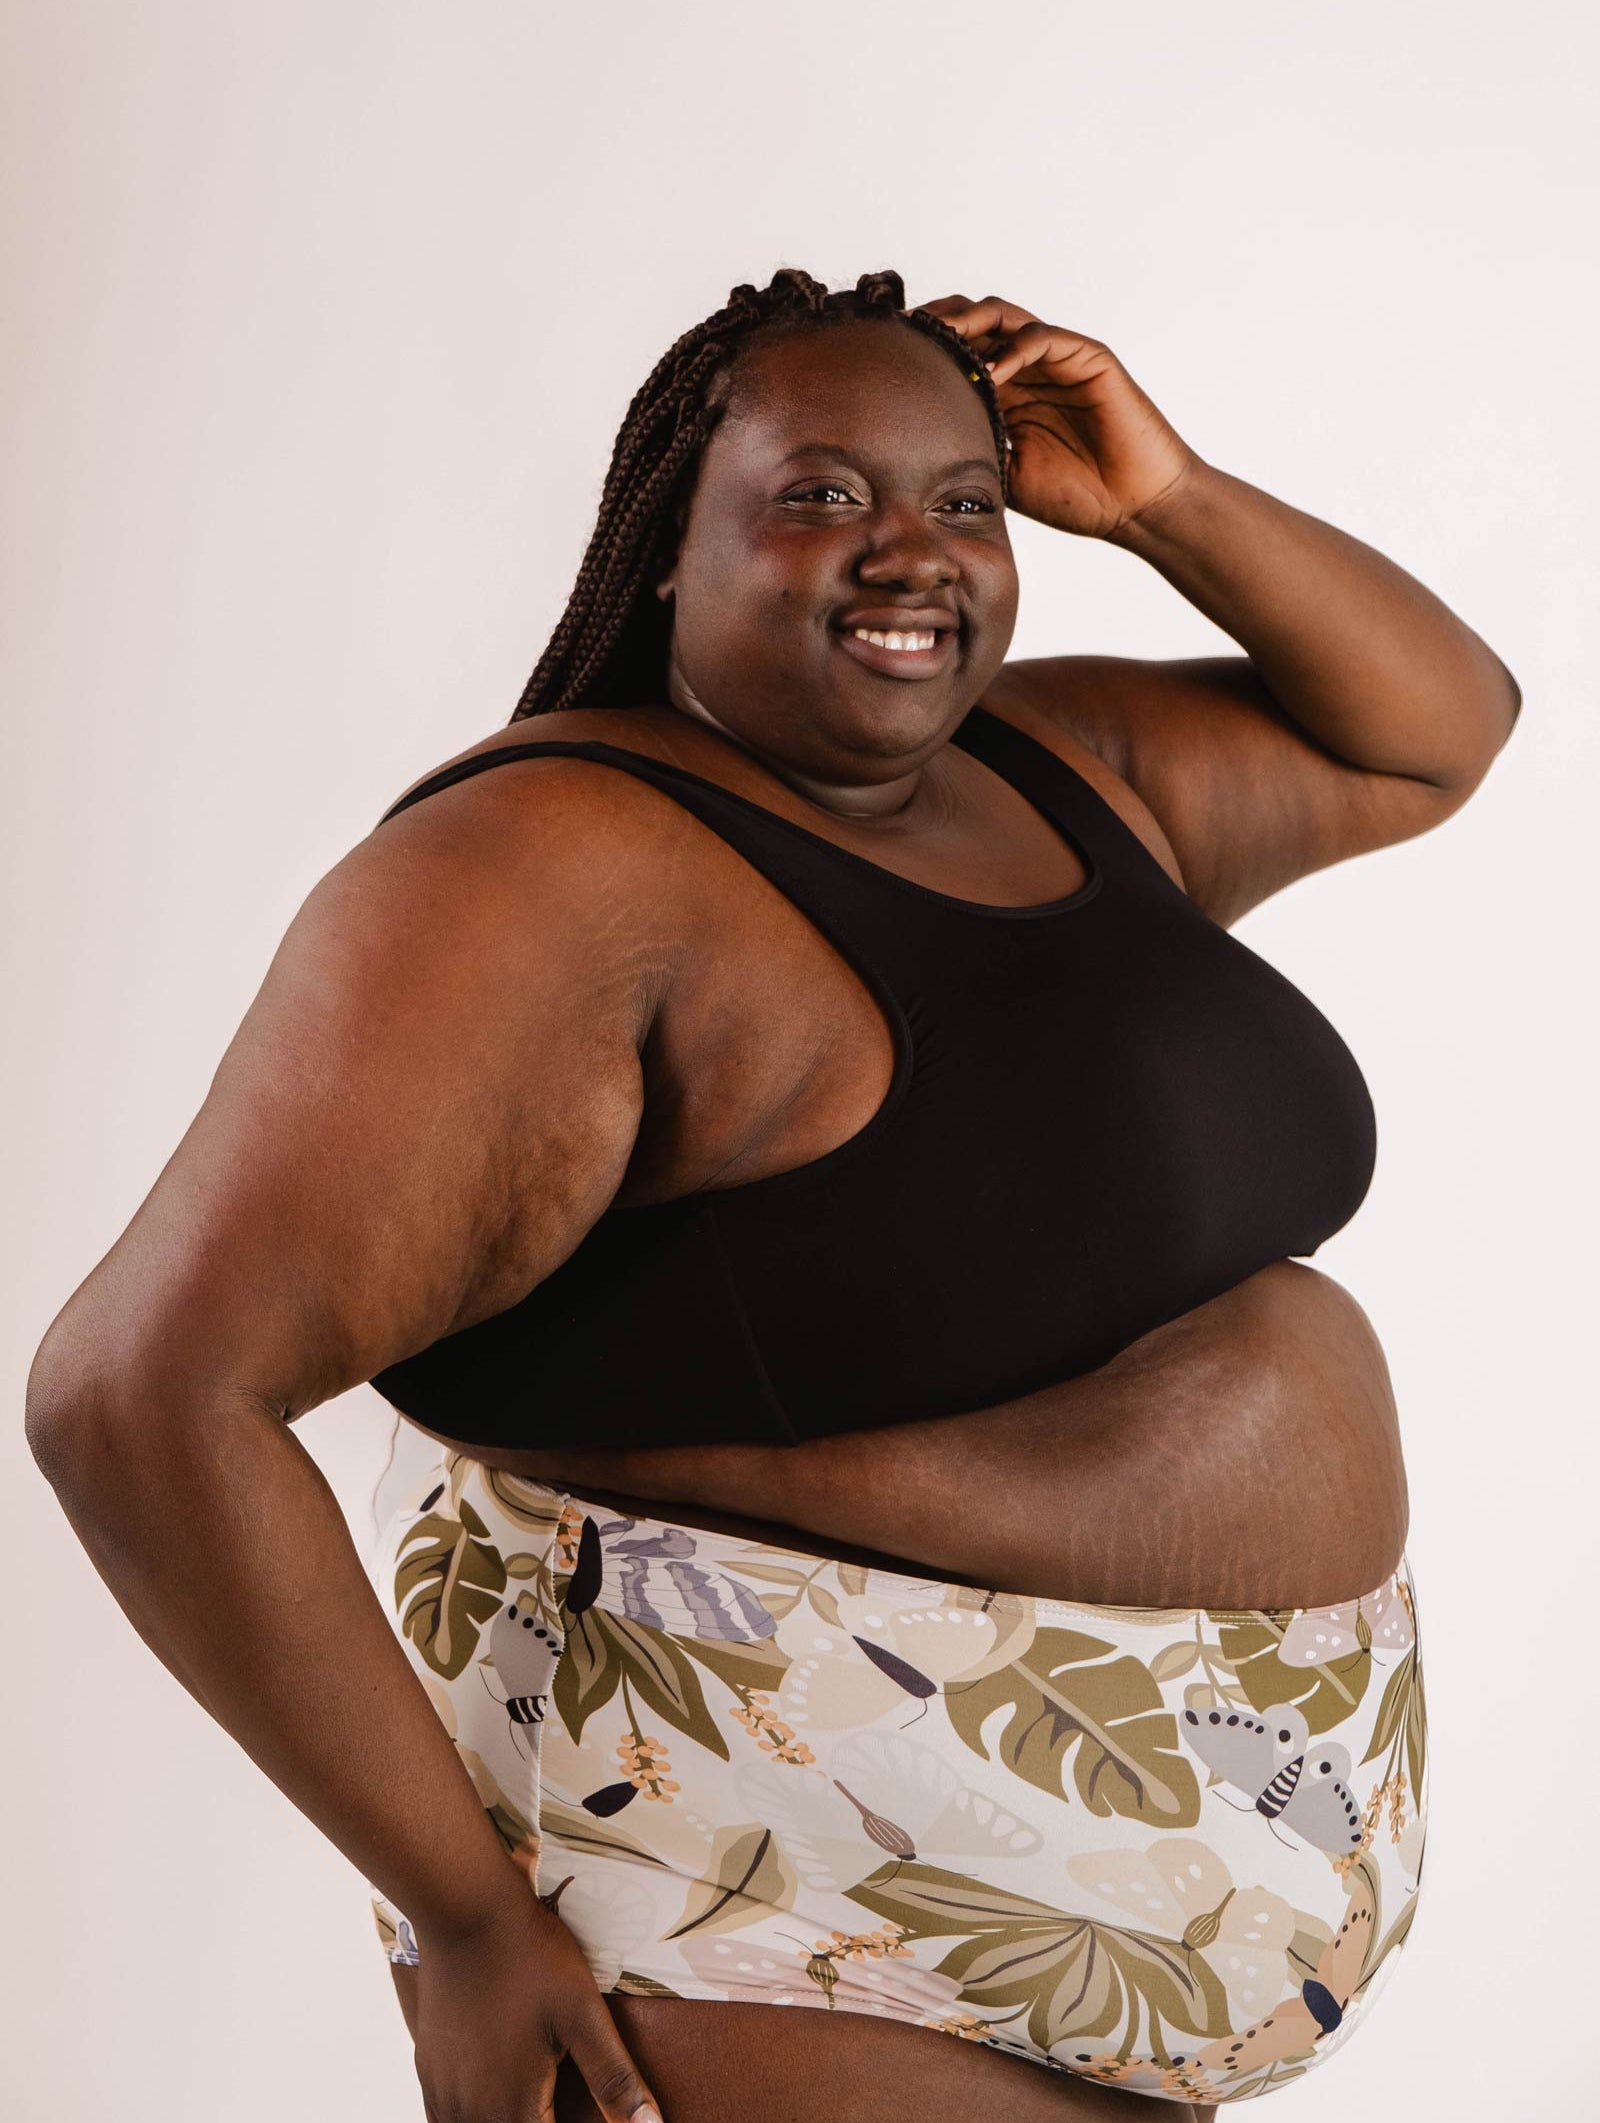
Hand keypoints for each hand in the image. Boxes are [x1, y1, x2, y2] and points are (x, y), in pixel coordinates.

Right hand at [411, 1893, 662, 2122]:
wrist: (466, 1910)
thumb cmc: (531, 1958)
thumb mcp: (583, 2014)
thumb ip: (614, 2079)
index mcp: (513, 2110)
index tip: (590, 2116)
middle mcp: (471, 2115)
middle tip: (566, 2103)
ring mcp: (444, 2095)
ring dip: (511, 2122)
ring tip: (537, 2102)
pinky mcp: (428, 2072)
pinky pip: (444, 2120)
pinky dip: (474, 2119)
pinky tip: (496, 2100)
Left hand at [916, 293, 1202, 539]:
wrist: (1135, 508)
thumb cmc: (1078, 498)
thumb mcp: (1006, 479)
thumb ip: (973, 456)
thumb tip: (915, 460)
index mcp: (1007, 392)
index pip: (958, 355)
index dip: (924, 352)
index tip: (884, 362)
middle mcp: (1029, 368)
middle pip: (973, 325)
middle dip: (936, 325)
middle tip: (903, 337)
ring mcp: (1058, 359)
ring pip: (1004, 319)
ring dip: (968, 324)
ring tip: (938, 339)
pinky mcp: (1089, 358)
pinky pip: (1044, 338)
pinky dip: (1014, 348)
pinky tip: (989, 372)